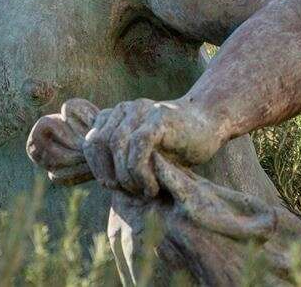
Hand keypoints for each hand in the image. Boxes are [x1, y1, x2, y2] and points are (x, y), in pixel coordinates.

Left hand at [82, 98, 223, 197]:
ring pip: (116, 145)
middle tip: (129, 191)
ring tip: (144, 191)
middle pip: (97, 143)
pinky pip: (138, 145)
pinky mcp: (159, 117)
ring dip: (127, 176)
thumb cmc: (176, 145)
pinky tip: (153, 186)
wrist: (210, 123)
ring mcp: (141, 110)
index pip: (90, 143)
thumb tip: (103, 182)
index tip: (115, 186)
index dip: (98, 169)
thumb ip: (122, 160)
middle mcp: (124, 109)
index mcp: (116, 116)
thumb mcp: (144, 154)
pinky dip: (141, 172)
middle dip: (108, 173)